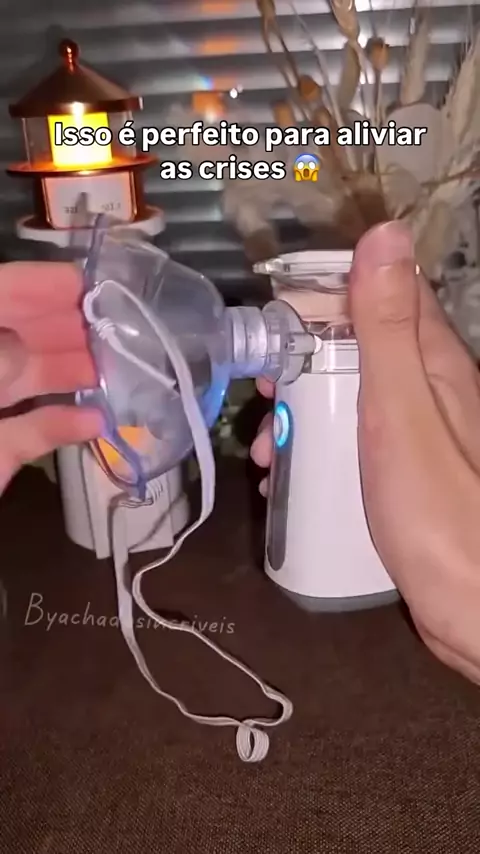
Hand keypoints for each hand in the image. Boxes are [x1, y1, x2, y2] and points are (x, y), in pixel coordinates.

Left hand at [0, 262, 102, 493]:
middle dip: (67, 329)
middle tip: (119, 328)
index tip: (92, 284)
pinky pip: (30, 433)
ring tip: (121, 369)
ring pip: (27, 381)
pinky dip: (62, 426)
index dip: (40, 285)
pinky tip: (96, 421)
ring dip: (72, 374)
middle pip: (17, 334)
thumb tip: (23, 351)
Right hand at [251, 221, 479, 684]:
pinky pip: (352, 447)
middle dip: (300, 370)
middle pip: (355, 353)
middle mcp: (428, 392)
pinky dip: (318, 454)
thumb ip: (387, 329)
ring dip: (302, 418)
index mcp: (432, 364)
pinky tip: (291, 480)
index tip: (273, 322)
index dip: (325, 297)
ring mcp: (414, 438)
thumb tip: (383, 233)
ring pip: (348, 403)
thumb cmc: (436, 513)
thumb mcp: (400, 412)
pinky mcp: (402, 479)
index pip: (379, 296)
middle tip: (264, 400)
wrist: (475, 613)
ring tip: (270, 454)